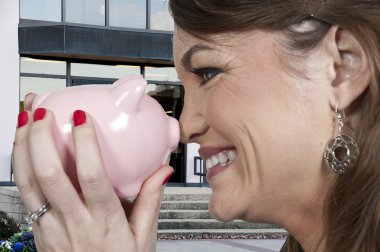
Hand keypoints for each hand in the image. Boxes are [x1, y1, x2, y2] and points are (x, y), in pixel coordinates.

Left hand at [13, 103, 173, 250]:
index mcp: (105, 222)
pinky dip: (20, 165)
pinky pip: (24, 193)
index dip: (85, 144)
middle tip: (44, 112)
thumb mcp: (143, 239)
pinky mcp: (36, 231)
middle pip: (50, 175)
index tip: (83, 119)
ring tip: (23, 120)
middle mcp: (73, 223)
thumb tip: (162, 170)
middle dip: (41, 138)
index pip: (92, 177)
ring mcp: (50, 227)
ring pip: (28, 183)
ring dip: (22, 148)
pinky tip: (22, 148)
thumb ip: (151, 201)